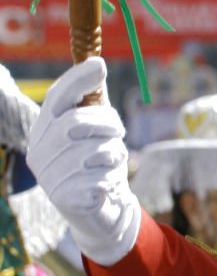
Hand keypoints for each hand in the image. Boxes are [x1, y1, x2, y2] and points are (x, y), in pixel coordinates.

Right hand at [26, 57, 140, 265]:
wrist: (101, 211)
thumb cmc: (99, 164)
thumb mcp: (98, 131)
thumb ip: (95, 103)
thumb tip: (96, 63)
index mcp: (44, 131)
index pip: (56, 99)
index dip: (77, 80)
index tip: (100, 65)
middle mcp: (39, 153)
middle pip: (76, 122)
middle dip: (106, 123)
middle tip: (118, 132)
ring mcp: (49, 177)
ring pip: (94, 150)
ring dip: (114, 153)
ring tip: (111, 162)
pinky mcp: (65, 199)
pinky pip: (101, 177)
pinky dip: (112, 178)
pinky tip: (107, 186)